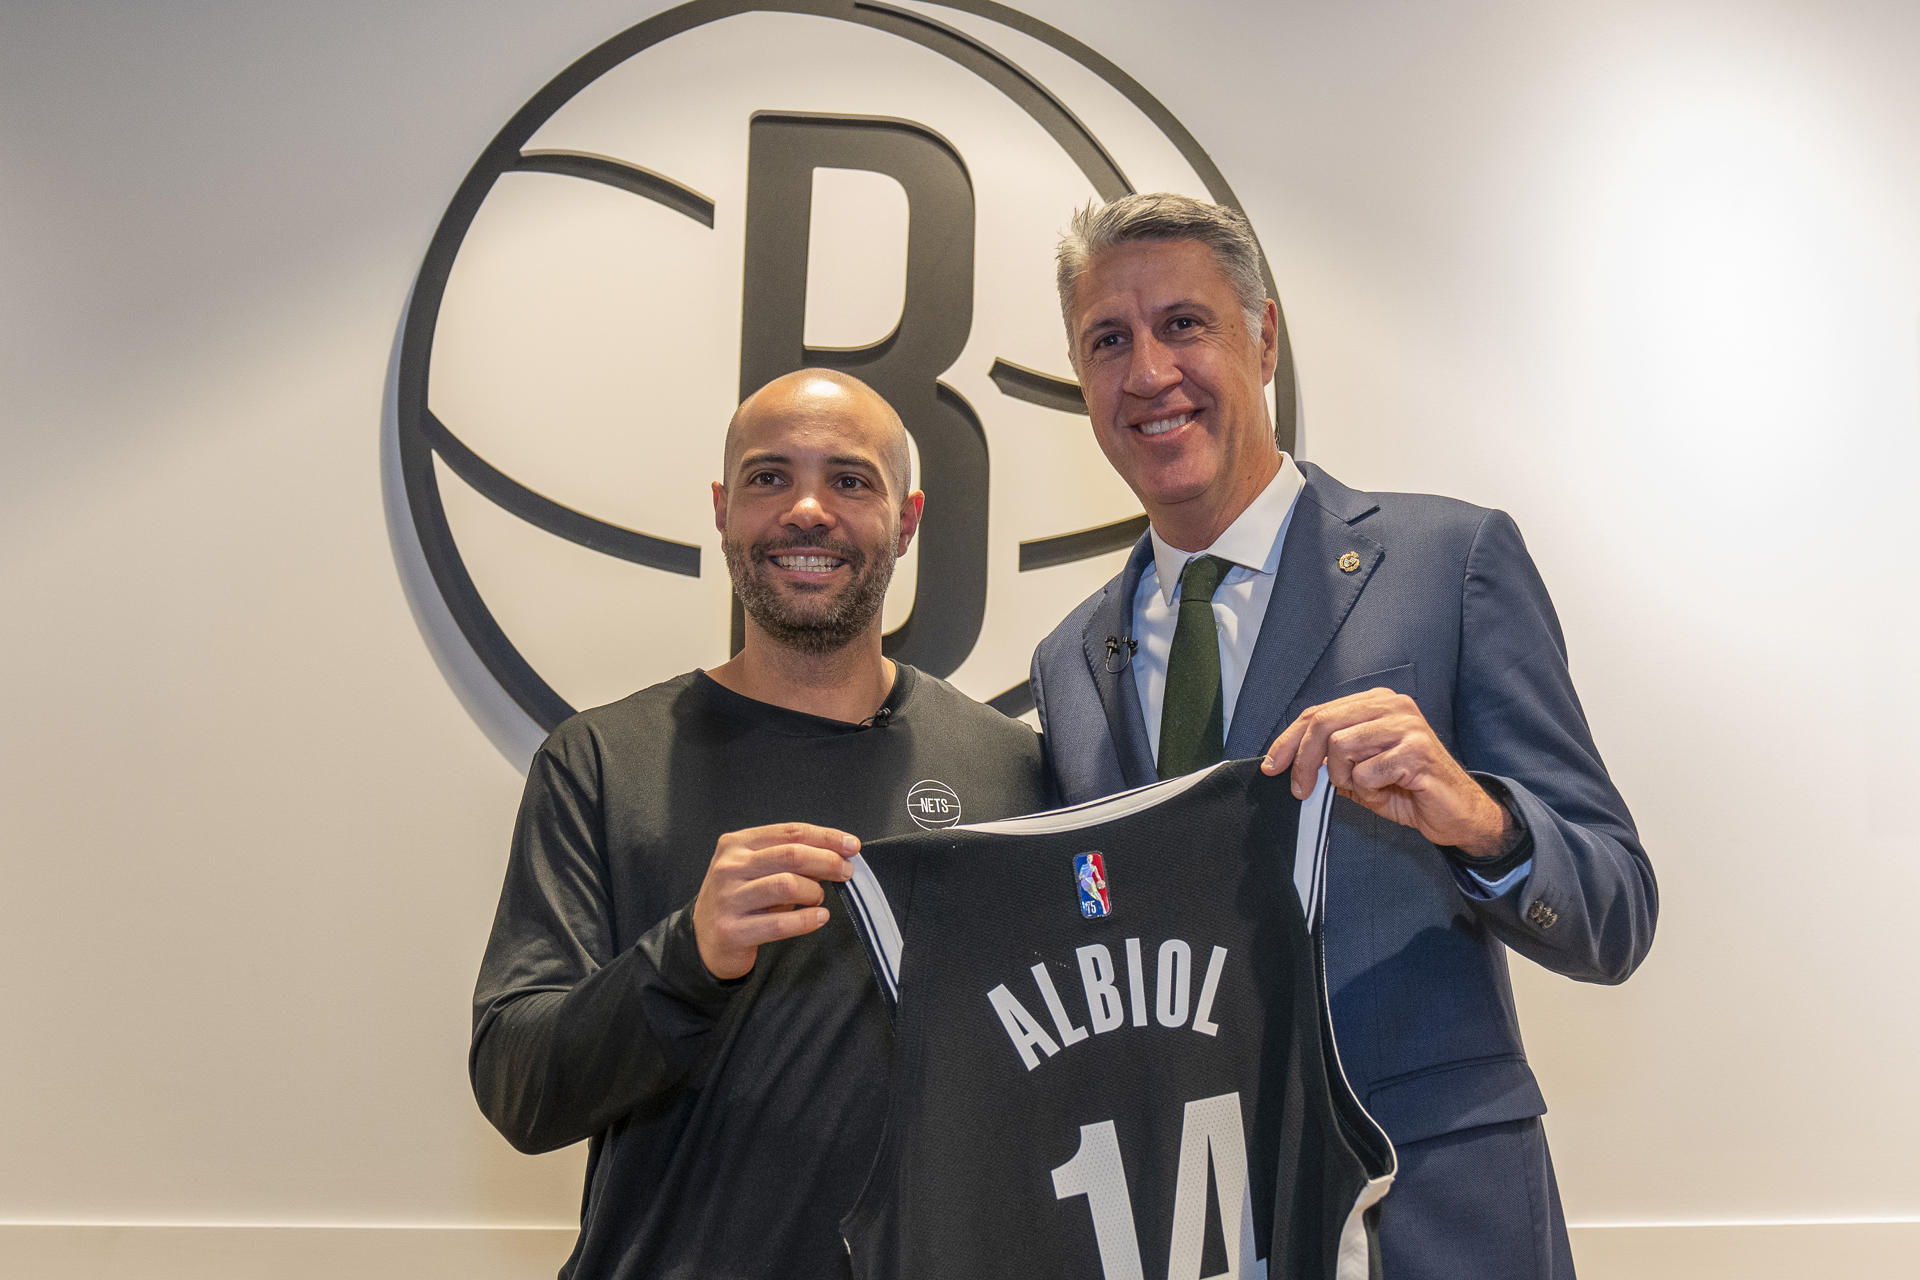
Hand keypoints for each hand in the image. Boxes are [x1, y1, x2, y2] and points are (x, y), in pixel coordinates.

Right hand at [692, 823, 860, 978]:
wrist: (704, 939)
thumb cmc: (740, 898)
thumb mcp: (757, 869)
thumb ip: (788, 859)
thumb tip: (835, 855)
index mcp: (737, 844)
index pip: (790, 832)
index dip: (826, 837)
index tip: (851, 845)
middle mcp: (730, 867)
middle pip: (791, 855)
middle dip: (827, 861)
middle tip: (846, 872)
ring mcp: (729, 898)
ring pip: (787, 885)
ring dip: (815, 891)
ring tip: (819, 898)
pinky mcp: (732, 930)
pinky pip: (779, 924)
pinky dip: (807, 920)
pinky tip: (819, 917)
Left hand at [1261, 688, 1507, 856]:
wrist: (1456, 813)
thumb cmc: (1406, 789)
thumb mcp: (1358, 772)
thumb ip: (1328, 759)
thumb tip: (1285, 761)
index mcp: (1376, 703)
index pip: (1318, 713)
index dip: (1288, 741)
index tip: (1272, 767)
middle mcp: (1392, 705)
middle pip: (1323, 724)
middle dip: (1303, 761)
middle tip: (1302, 790)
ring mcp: (1407, 725)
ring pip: (1341, 746)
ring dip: (1344, 777)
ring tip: (1366, 786)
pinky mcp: (1417, 750)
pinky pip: (1367, 772)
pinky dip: (1369, 788)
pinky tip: (1391, 788)